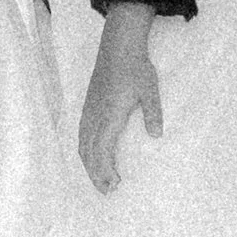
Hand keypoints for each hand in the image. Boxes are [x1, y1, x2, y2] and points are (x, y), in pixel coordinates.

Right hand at [79, 7, 163, 192]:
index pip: (101, 150)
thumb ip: (153, 113)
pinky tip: (91, 155)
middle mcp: (95, 115)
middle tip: (107, 192)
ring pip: (82, 143)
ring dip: (89, 164)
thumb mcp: (150, 90)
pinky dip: (85, 150)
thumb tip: (156, 135)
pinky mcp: (88, 105)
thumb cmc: (136, 67)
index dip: (105, 170)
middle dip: (95, 174)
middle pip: (88, 152)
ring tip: (99, 179)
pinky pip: (81, 133)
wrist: (118, 45)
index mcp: (109, 114)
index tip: (114, 185)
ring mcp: (89, 109)